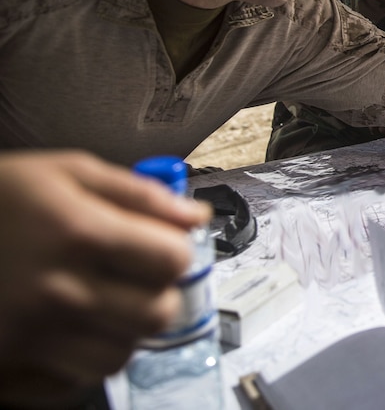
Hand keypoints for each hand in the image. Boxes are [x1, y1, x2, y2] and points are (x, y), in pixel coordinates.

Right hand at [0, 150, 210, 405]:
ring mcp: (31, 335)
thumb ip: (138, 193)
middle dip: (159, 294)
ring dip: (123, 331)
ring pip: (120, 355)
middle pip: (157, 315)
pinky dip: (80, 362)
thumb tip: (196, 217)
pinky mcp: (8, 366)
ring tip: (102, 303)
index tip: (159, 245)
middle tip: (137, 278)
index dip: (175, 250)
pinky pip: (72, 382)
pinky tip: (69, 330)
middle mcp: (58, 291)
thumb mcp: (64, 171)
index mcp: (77, 233)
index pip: (172, 260)